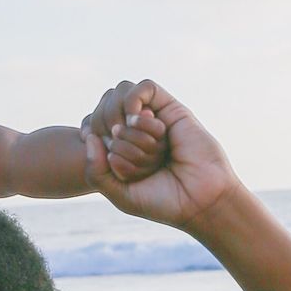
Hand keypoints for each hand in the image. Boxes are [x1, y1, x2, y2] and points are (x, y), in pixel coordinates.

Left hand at [79, 79, 238, 230]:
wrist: (201, 201)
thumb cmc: (163, 202)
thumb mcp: (120, 194)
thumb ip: (96, 171)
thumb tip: (90, 137)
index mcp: (123, 152)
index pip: (93, 127)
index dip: (91, 135)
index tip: (104, 157)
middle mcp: (137, 134)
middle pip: (106, 115)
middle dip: (116, 141)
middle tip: (136, 162)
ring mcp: (154, 120)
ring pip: (123, 99)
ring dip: (127, 125)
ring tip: (144, 147)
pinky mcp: (172, 109)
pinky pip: (145, 88)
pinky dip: (134, 100)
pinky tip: (138, 120)